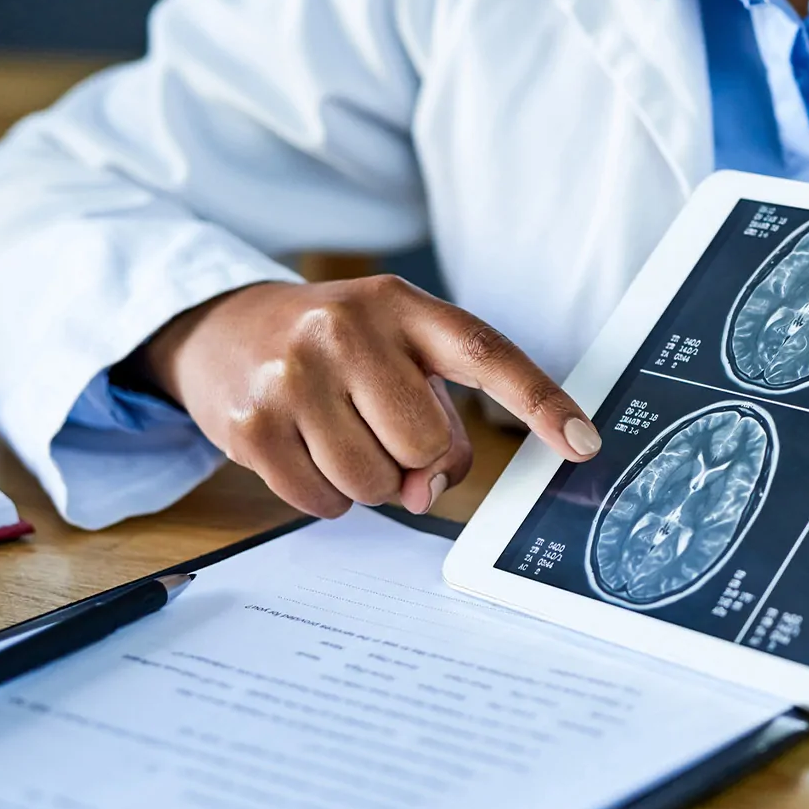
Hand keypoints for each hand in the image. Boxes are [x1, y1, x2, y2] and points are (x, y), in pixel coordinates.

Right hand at [137, 276, 599, 516]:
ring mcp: (291, 375)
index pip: (485, 354)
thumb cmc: (337, 351)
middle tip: (384, 431)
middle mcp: (345, 329)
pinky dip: (326, 496)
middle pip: (426, 443)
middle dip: (416, 458)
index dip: (540, 403)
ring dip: (370, 481)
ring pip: (375, 482)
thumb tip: (425, 492)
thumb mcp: (397, 356)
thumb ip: (438, 421)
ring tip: (340, 435)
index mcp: (401, 306)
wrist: (225, 331)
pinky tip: (307, 452)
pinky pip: (323, 501)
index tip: (583, 444)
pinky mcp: (250, 424)